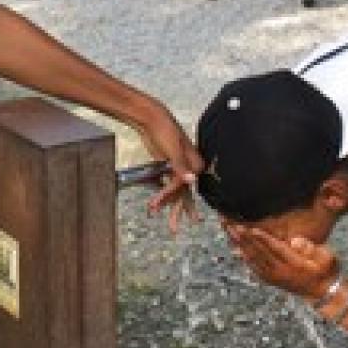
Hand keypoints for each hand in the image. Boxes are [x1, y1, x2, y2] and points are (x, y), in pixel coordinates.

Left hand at [140, 112, 203, 232]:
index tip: (157, 202)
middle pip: (184, 193)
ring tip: (170, 225)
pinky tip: (157, 206)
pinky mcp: (168, 167)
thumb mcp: (172, 147)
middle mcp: (189, 167)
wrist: (152, 118)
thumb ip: (181, 166)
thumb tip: (191, 180)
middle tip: (174, 230)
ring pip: (175, 192)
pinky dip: (162, 196)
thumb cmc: (164, 129)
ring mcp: (178, 168)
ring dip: (169, 206)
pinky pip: (166, 185)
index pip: (184, 186)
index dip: (172, 197)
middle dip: (179, 211)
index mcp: (195, 163)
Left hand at [224, 222, 338, 300]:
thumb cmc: (326, 270)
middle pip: (259, 251)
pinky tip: (235, 246)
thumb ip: (311, 248)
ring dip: (239, 243)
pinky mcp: (269, 279)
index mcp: (294, 264)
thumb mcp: (327, 257)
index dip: (262, 238)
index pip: (275, 248)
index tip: (250, 227)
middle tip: (231, 222)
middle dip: (244, 236)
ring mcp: (273, 276)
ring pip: (253, 258)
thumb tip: (295, 240)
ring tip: (228, 229)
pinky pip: (253, 266)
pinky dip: (243, 256)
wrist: (322, 292)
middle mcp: (280, 271)